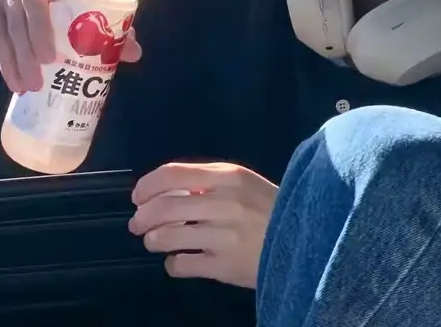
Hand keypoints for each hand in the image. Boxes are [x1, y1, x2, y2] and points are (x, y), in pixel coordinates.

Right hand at [0, 0, 141, 92]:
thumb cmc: (73, 0)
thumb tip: (134, 52)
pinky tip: (15, 82)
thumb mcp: (92, 6)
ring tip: (33, 83)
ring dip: (20, 54)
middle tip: (48, 61)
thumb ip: (113, 25)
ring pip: (9, 18)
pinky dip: (5, 61)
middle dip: (37, 29)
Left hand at [129, 162, 276, 288]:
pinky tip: (176, 261)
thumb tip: (164, 190)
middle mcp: (223, 203)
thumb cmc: (266, 207)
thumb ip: (206, 181)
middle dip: (142, 216)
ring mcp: (223, 236)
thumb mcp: (242, 182)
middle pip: (164, 207)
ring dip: (152, 239)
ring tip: (153, 241)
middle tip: (136, 224)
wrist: (304, 240)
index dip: (148, 185)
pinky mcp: (224, 267)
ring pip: (168, 237)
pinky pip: (182, 265)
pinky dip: (171, 264)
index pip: (173, 173)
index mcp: (226, 176)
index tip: (138, 195)